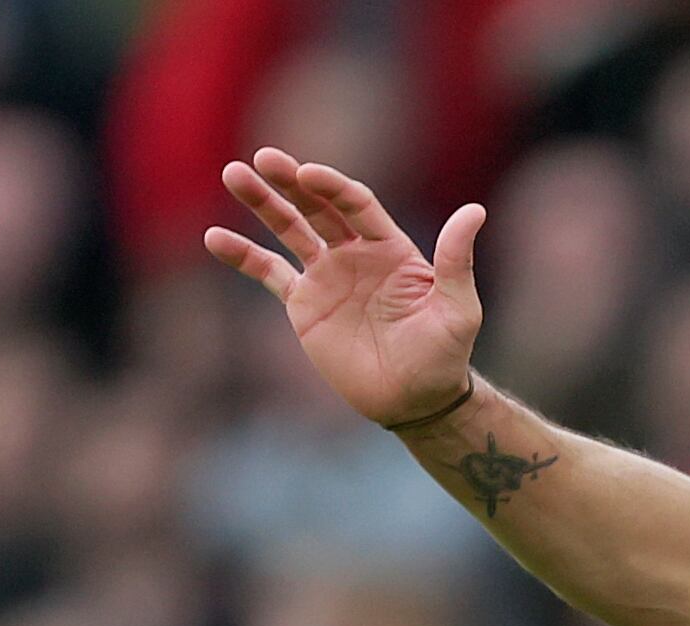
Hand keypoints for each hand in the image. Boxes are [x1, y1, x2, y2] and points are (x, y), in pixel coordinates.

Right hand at [206, 153, 487, 436]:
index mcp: (390, 246)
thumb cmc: (445, 356)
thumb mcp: (459, 309)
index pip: (354, 203)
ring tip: (233, 175)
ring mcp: (326, 276)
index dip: (331, 187)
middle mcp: (355, 253)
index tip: (306, 174)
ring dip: (261, 202)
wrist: (416, 402)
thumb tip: (475, 210)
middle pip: (316, 206)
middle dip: (289, 182)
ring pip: (288, 229)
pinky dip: (242, 255)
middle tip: (262, 158)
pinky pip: (268, 273)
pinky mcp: (304, 306)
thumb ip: (457, 260)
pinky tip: (215, 238)